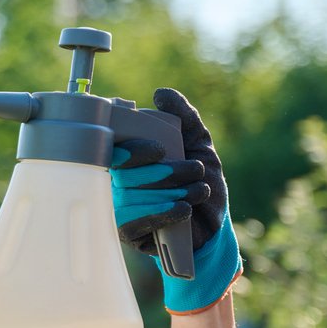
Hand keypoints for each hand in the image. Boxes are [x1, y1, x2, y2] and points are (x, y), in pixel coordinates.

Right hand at [110, 88, 241, 313]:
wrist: (212, 223)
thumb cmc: (199, 181)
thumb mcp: (197, 144)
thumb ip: (183, 117)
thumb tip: (161, 94)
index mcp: (128, 158)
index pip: (114, 152)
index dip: (134, 151)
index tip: (160, 150)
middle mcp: (116, 182)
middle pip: (126, 175)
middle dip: (167, 172)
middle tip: (197, 169)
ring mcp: (119, 208)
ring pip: (134, 197)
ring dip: (174, 191)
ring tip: (200, 189)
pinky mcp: (127, 233)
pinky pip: (136, 223)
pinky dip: (164, 212)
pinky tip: (184, 208)